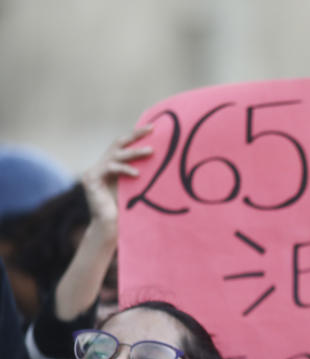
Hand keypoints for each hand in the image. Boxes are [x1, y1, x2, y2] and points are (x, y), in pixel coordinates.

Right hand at [54, 126, 151, 321]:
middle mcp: (101, 166)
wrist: (111, 230)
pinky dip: (125, 170)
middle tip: (152, 128)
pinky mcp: (90, 179)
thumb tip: (169, 166)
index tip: (154, 128)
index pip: (124, 146)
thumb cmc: (129, 213)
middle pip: (118, 143)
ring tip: (151, 152)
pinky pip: (110, 168)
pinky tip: (138, 174)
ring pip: (116, 154)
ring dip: (135, 153)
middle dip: (135, 135)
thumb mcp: (139, 189)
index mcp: (112, 167)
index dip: (137, 137)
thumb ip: (146, 176)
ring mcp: (93, 171)